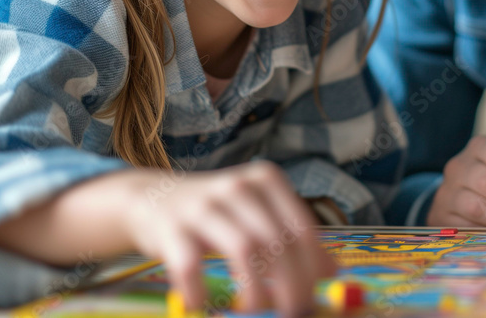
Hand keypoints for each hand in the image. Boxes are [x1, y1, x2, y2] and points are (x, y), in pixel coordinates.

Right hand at [124, 161, 336, 314]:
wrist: (154, 198)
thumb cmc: (218, 212)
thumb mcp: (258, 214)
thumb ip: (293, 237)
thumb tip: (331, 271)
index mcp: (265, 180)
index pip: (301, 227)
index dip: (312, 266)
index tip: (314, 295)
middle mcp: (237, 187)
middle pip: (277, 241)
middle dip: (291, 284)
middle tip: (293, 311)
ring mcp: (203, 206)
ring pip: (244, 250)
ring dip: (256, 290)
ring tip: (255, 309)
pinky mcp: (172, 229)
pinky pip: (191, 265)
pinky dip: (200, 291)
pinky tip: (203, 304)